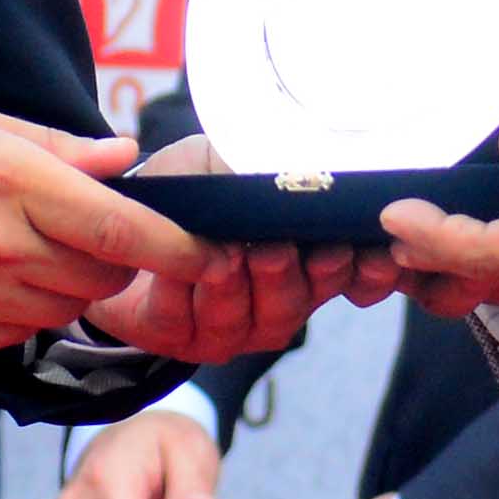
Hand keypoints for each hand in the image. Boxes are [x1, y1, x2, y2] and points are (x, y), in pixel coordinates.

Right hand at [0, 99, 211, 358]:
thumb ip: (59, 148)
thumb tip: (125, 156)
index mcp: (11, 184)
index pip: (120, 227)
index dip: (176, 246)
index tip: (211, 253)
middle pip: (102, 277)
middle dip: (117, 260)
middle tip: (96, 231)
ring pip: (65, 308)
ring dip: (70, 284)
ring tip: (30, 246)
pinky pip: (18, 332)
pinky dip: (25, 309)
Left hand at [85, 136, 401, 361]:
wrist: (130, 210)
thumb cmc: (198, 183)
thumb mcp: (234, 160)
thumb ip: (273, 168)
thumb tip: (308, 164)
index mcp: (310, 264)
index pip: (358, 278)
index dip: (367, 273)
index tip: (367, 254)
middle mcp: (277, 304)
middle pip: (295, 304)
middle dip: (288, 278)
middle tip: (278, 250)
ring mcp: (230, 329)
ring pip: (242, 321)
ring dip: (234, 287)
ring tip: (229, 257)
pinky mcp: (176, 338)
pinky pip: (182, 321)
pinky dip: (179, 290)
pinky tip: (175, 266)